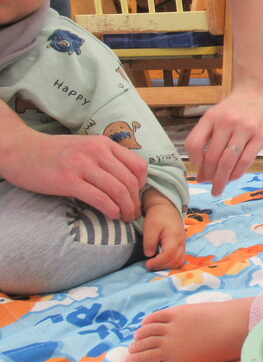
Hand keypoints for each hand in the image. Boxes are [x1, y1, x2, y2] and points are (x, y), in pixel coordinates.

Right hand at [0, 121, 145, 221]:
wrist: (21, 150)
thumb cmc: (54, 153)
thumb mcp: (85, 147)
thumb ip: (106, 158)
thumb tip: (128, 179)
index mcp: (104, 143)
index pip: (138, 165)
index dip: (143, 185)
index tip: (138, 197)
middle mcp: (96, 151)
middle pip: (130, 181)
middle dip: (135, 202)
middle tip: (133, 215)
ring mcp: (82, 165)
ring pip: (118, 190)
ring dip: (126, 209)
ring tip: (124, 218)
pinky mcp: (68, 180)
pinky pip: (99, 198)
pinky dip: (110, 209)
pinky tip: (111, 216)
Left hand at [141, 190, 186, 270]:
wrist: (167, 209)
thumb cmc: (158, 216)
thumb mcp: (150, 227)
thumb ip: (149, 241)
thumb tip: (149, 255)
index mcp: (174, 237)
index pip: (168, 255)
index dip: (158, 262)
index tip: (147, 264)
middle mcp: (181, 243)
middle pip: (176, 261)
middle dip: (162, 266)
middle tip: (149, 265)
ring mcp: (183, 245)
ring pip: (179, 262)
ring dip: (168, 266)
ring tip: (155, 264)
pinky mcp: (181, 246)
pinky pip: (180, 258)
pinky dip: (171, 263)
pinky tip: (161, 262)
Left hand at [185, 84, 262, 195]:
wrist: (259, 91)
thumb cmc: (235, 108)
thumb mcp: (217, 120)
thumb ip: (208, 144)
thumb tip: (201, 176)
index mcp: (211, 117)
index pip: (194, 144)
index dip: (195, 161)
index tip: (200, 168)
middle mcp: (226, 121)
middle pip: (212, 157)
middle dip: (210, 176)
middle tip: (211, 186)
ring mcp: (244, 128)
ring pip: (228, 161)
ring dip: (222, 179)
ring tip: (219, 187)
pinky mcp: (261, 135)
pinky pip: (245, 160)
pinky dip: (237, 173)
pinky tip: (234, 177)